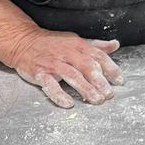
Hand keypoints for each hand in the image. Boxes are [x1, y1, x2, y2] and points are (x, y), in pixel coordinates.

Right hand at [8, 29, 124, 107]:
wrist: (24, 42)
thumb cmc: (53, 43)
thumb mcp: (76, 40)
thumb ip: (96, 45)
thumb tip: (115, 44)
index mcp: (79, 46)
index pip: (98, 56)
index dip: (110, 68)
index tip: (120, 80)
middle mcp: (68, 54)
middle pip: (87, 67)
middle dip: (100, 81)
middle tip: (109, 94)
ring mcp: (54, 64)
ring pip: (72, 76)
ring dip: (85, 89)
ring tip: (96, 100)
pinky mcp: (40, 73)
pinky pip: (50, 85)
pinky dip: (59, 95)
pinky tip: (69, 104)